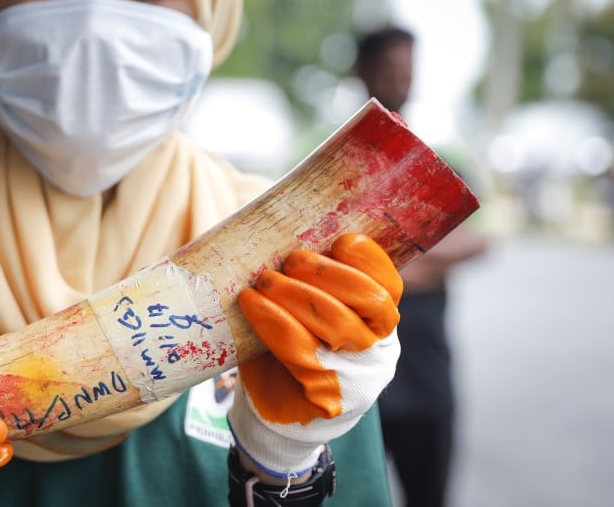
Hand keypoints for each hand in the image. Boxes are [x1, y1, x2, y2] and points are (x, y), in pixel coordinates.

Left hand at [227, 233, 401, 477]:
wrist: (276, 412)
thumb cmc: (292, 350)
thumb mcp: (309, 312)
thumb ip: (312, 281)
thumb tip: (287, 230)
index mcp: (379, 323)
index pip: (389, 286)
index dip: (369, 260)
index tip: (341, 239)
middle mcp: (377, 349)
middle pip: (369, 301)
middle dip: (326, 272)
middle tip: (290, 259)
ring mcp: (357, 376)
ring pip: (336, 324)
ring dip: (295, 293)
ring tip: (265, 280)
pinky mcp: (326, 397)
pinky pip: (300, 350)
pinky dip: (272, 320)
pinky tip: (251, 303)